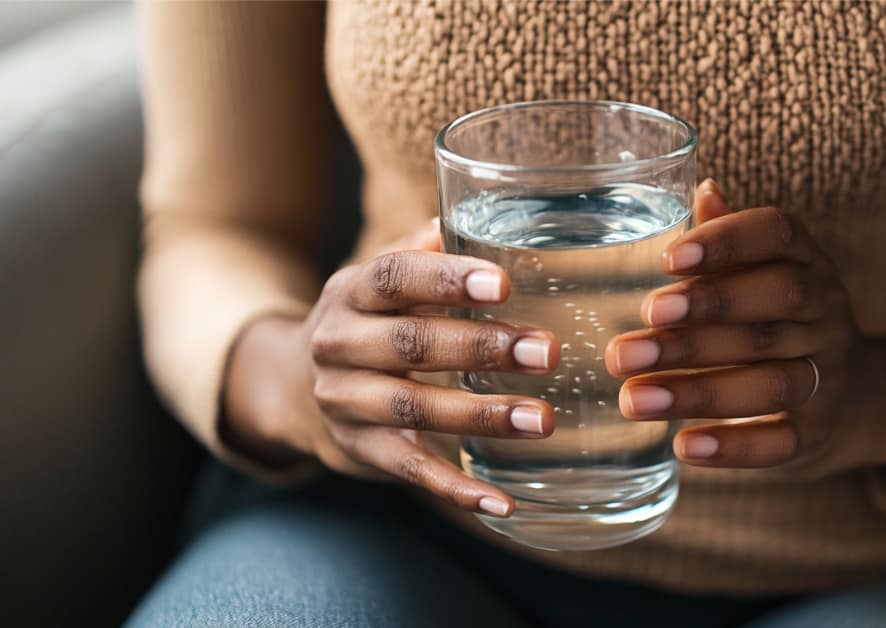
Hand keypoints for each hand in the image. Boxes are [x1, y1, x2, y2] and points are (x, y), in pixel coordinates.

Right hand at [224, 223, 558, 515]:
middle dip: (482, 348)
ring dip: (480, 416)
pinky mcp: (359, 451)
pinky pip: (410, 473)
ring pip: (412, 409)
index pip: (394, 277)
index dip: (446, 279)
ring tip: (540, 419)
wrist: (293, 386)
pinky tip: (502, 500)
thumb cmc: (369, 321)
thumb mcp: (381, 279)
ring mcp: (344, 401)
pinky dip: (456, 489)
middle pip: (410, 344)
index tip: (502, 283)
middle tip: (546, 352)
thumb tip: (483, 211)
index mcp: (352, 291)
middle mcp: (339, 343)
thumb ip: (427, 249)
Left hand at [604, 181, 885, 478]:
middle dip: (698, 321)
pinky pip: (782, 442)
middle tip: (626, 343)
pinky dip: (733, 447)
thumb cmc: (779, 319)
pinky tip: (682, 446)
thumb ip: (728, 238)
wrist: (855, 396)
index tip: (668, 260)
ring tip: (632, 398)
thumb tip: (701, 188)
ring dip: (697, 390)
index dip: (727, 244)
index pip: (778, 236)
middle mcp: (824, 314)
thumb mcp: (765, 271)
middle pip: (771, 309)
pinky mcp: (817, 433)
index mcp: (807, 262)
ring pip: (770, 381)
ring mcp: (827, 376)